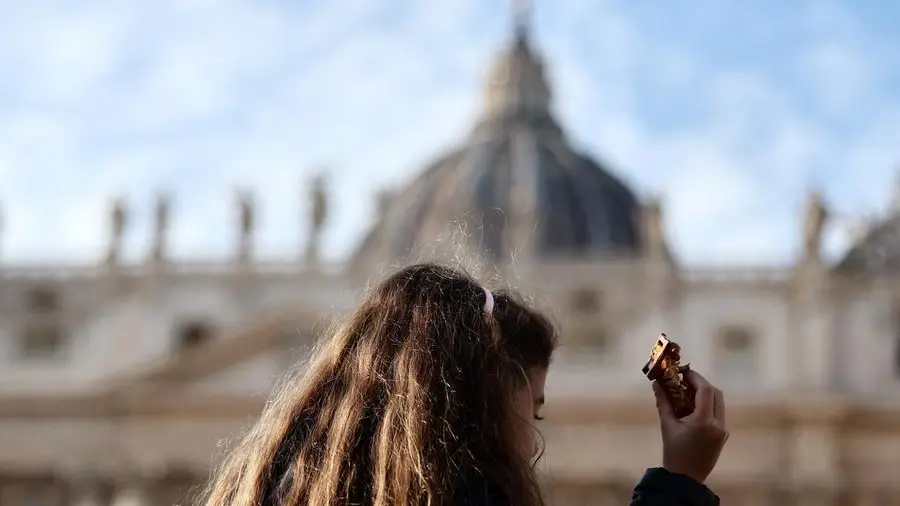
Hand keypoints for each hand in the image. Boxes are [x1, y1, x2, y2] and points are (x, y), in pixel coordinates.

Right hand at [652, 368, 727, 483]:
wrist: (685, 479)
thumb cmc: (674, 452)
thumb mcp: (667, 425)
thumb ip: (664, 402)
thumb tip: (656, 383)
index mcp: (705, 421)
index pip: (705, 390)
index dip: (695, 377)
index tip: (683, 372)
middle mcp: (718, 424)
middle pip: (716, 393)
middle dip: (701, 383)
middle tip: (685, 380)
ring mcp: (723, 430)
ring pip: (719, 403)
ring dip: (706, 393)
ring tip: (688, 392)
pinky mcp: (723, 435)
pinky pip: (718, 413)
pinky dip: (708, 405)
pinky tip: (693, 406)